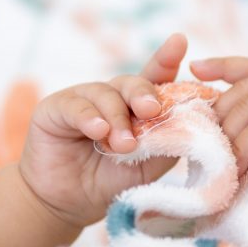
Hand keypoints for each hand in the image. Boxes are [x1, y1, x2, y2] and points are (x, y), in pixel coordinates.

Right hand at [19, 33, 187, 227]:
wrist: (71, 204)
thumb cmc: (114, 181)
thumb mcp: (150, 163)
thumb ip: (168, 140)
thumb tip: (191, 120)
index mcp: (137, 107)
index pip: (156, 78)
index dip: (167, 59)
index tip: (179, 41)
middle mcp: (112, 97)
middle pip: (133, 82)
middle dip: (145, 94)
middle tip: (152, 111)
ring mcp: (84, 100)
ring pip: (107, 94)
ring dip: (118, 119)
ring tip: (123, 145)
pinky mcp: (56, 108)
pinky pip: (77, 106)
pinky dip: (90, 118)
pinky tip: (98, 131)